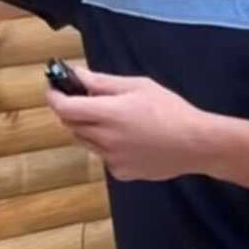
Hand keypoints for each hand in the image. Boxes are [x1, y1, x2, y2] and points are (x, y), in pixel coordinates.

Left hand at [45, 69, 211, 180]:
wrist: (196, 144)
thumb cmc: (170, 109)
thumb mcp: (137, 86)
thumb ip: (103, 82)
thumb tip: (77, 75)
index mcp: (108, 114)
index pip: (64, 108)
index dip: (54, 97)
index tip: (53, 88)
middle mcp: (105, 139)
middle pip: (71, 125)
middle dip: (71, 110)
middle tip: (84, 98)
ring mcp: (111, 159)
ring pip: (85, 141)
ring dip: (88, 128)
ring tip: (113, 117)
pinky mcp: (120, 173)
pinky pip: (103, 156)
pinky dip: (106, 144)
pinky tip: (129, 138)